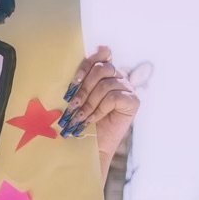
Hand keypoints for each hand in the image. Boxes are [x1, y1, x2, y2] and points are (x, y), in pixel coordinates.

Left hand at [64, 47, 139, 167]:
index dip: (88, 62)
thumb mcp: (77, 98)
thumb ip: (79, 81)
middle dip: (84, 88)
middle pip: (101, 68)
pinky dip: (99, 109)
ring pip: (105, 84)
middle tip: (72, 105)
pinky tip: (91, 120)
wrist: (91, 147)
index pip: (102, 52)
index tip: (74, 81)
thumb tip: (66, 66)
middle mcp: (118, 76)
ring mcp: (127, 88)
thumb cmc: (81, 122)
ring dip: (89, 103)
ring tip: (78, 117)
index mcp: (105, 71)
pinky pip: (113, 97)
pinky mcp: (133, 101)